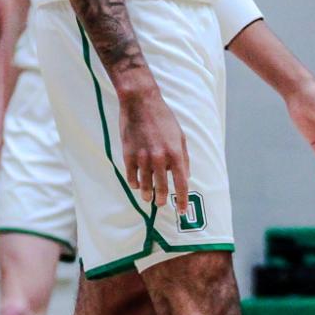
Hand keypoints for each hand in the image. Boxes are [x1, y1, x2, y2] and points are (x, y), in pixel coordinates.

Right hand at [118, 77, 190, 214]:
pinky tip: (136, 184)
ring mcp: (143, 158)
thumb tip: (186, 175)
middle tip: (161, 203)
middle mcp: (160, 158)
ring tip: (148, 198)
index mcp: (175, 154)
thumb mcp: (180, 136)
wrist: (140, 103)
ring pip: (145, 185)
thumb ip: (184, 157)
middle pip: (162, 188)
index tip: (181, 211)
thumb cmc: (163, 118)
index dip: (182, 200)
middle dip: (162, 200)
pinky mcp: (128, 155)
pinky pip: (131, 177)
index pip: (181, 184)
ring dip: (147, 194)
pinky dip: (134, 183)